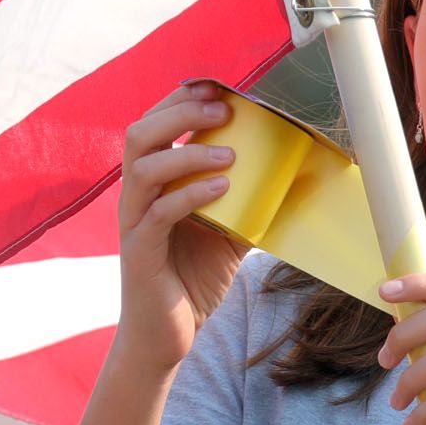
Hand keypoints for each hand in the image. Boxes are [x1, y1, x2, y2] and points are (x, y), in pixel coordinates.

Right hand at [113, 81, 247, 375]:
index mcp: (152, 185)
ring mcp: (133, 224)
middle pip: (139, 135)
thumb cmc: (193, 280)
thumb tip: (292, 177)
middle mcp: (136, 197)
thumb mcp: (229, 234)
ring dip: (189, 153)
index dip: (178, 101)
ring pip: (143, 169)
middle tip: (222, 108)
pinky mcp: (139, 254)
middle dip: (179, 112)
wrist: (167, 336)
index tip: (217, 88)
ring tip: (231, 153)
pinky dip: (191, 195)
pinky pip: (158, 214)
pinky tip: (224, 190)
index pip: (154, 128)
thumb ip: (247, 203)